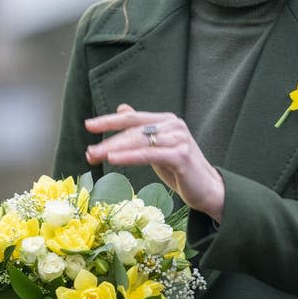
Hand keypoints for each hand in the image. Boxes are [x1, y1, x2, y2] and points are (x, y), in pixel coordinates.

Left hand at [84, 104, 224, 221]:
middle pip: (133, 130)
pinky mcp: (180, 156)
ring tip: (94, 156)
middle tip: (89, 151)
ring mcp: (178, 139)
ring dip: (113, 149)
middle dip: (108, 140)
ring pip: (139, 142)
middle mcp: (174, 126)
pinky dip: (129, 157)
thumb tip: (122, 108)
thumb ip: (142, 130)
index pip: (133, 119)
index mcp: (167, 121)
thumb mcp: (158, 148)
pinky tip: (113, 159)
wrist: (208, 190)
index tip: (89, 126)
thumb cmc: (181, 170)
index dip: (110, 121)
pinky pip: (148, 155)